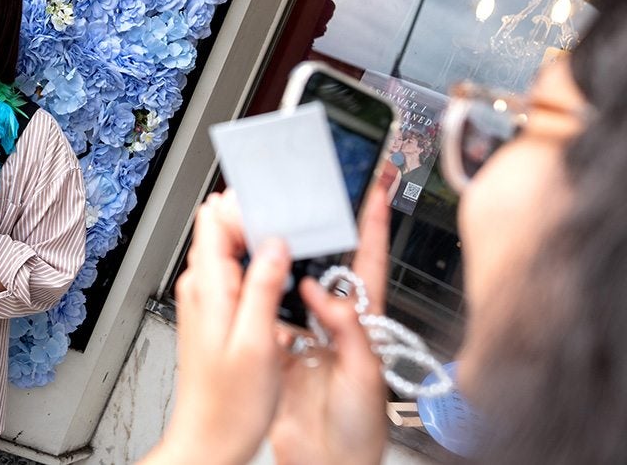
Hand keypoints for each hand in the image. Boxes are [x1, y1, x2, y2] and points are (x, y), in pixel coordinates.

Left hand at [144, 191, 290, 464]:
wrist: (210, 439)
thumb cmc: (230, 403)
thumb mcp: (256, 341)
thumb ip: (261, 285)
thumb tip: (274, 243)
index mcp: (207, 286)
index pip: (214, 217)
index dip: (247, 207)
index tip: (279, 211)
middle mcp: (201, 287)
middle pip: (223, 228)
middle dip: (257, 219)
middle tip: (294, 226)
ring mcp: (206, 300)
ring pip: (230, 250)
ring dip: (259, 243)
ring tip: (293, 249)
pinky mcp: (216, 314)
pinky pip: (234, 273)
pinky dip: (257, 267)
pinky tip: (280, 281)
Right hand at [267, 178, 391, 464]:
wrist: (330, 464)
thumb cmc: (361, 428)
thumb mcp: (365, 374)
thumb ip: (348, 330)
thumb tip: (321, 291)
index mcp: (365, 324)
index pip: (371, 262)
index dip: (375, 224)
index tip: (378, 189)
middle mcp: (335, 324)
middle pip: (327, 266)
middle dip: (320, 231)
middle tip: (309, 199)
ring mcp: (307, 337)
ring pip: (290, 288)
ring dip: (281, 264)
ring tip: (271, 234)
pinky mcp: (280, 353)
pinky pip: (266, 318)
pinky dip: (256, 300)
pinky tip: (248, 283)